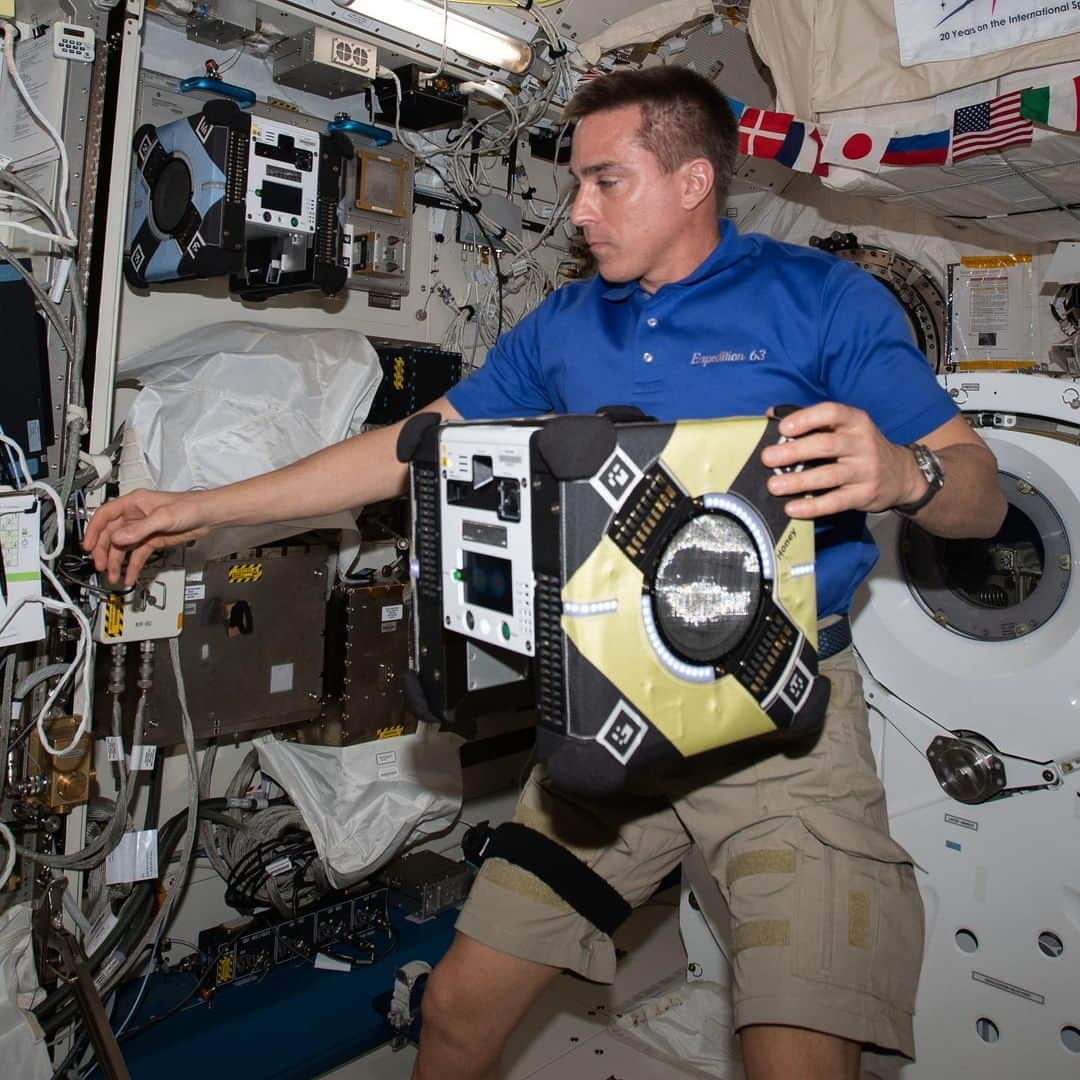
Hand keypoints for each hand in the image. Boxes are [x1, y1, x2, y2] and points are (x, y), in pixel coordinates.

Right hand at [82, 489, 211, 586]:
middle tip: (101, 566)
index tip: (87, 546)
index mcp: (134, 503)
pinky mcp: (153, 540)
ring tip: (113, 577)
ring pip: (123, 547)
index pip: (104, 515)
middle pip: (111, 534)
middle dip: (103, 551)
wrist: (209, 516)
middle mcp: (135, 516)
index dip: (93, 530)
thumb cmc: (191, 506)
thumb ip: (140, 529)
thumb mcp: (163, 517)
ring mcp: (144, 529)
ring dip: (117, 562)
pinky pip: (138, 555)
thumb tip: (118, 537)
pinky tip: (129, 576)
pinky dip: (132, 566)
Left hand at [760, 402, 918, 519]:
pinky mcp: (864, 495)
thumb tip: (771, 414)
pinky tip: (792, 508)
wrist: (901, 475)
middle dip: (794, 451)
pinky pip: (835, 502)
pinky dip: (812, 506)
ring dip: (798, 481)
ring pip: (829, 475)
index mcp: (855, 421)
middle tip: (767, 458)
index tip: (783, 429)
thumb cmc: (859, 447)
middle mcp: (862, 443)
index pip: (831, 413)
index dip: (806, 419)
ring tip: (774, 486)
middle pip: (826, 445)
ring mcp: (865, 471)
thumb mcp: (845, 428)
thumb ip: (812, 421)